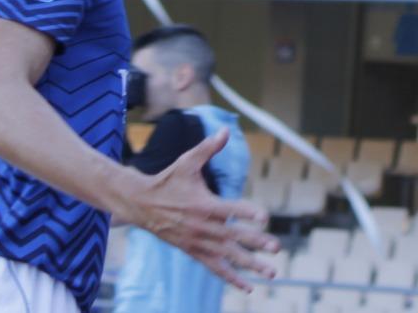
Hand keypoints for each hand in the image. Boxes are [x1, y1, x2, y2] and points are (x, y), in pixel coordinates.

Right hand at [116, 128, 279, 290]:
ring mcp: (198, 241)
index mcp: (203, 203)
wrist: (141, 204)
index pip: (229, 209)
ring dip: (250, 265)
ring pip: (228, 256)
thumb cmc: (168, 180)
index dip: (246, 213)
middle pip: (233, 236)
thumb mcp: (186, 162)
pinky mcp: (193, 251)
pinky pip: (215, 268)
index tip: (263, 218)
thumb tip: (226, 130)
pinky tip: (248, 286)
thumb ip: (208, 148)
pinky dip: (231, 278)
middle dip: (256, 242)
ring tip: (271, 272)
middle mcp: (202, 225)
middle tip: (276, 248)